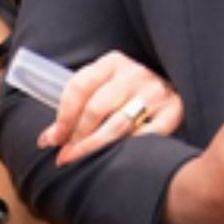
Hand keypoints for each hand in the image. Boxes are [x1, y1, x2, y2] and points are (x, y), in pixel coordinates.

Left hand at [39, 50, 185, 165]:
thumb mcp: (103, 88)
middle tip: (66, 155)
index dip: (63, 116)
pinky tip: (116, 159)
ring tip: (81, 161)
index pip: (79, 87)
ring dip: (95, 147)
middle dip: (77, 136)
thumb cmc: (128, 94)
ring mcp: (156, 92)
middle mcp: (135, 73)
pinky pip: (146, 137)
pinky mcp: (174, 111)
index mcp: (113, 62)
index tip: (53, 139)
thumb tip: (49, 139)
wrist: (174, 90)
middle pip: (96, 108)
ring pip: (119, 125)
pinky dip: (128, 150)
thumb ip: (78, 107)